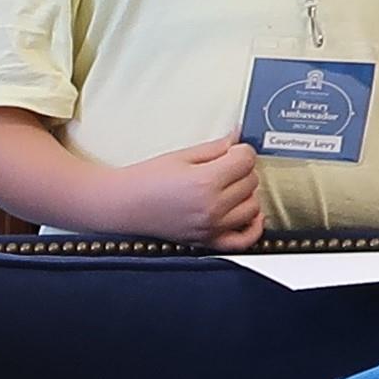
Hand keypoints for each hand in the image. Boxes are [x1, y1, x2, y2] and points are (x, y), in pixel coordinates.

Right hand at [114, 139, 267, 248]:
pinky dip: (253, 227)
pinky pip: (244, 239)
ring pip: (253, 207)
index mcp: (205, 182)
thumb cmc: (146, 180)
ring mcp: (212, 227)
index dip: (241, 150)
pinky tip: (249, 214)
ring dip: (246, 194)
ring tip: (230, 187)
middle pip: (251, 182)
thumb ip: (215, 148)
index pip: (246, 160)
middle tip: (225, 166)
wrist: (124, 205)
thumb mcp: (182, 156)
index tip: (233, 150)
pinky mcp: (208, 241)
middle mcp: (212, 207)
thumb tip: (237, 138)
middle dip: (242, 170)